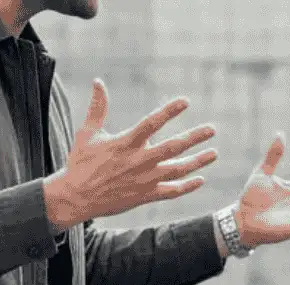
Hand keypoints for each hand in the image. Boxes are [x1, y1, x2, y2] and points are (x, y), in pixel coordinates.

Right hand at [44, 81, 218, 231]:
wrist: (75, 198)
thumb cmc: (80, 163)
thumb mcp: (87, 133)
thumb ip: (98, 108)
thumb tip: (98, 81)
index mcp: (126, 143)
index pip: (152, 122)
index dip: (169, 111)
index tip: (186, 101)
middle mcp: (139, 161)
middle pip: (173, 147)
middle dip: (194, 137)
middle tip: (211, 129)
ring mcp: (144, 180)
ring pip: (177, 170)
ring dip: (197, 161)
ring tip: (213, 153)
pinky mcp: (145, 196)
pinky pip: (171, 192)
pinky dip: (187, 187)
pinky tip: (200, 180)